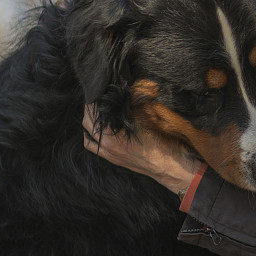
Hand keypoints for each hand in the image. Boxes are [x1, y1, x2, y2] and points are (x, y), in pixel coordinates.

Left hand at [82, 104, 202, 194]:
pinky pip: (94, 147)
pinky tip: (101, 130)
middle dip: (89, 109)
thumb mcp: (147, 118)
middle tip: (96, 98)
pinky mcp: (113, 159)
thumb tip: (123, 96)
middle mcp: (106, 145)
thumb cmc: (161, 142)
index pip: (95, 112)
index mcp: (112, 135)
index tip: (99, 90)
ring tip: (96, 113)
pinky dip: (93, 137)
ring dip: (89, 124)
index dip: (95, 99)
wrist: (169, 166)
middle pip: (87, 122)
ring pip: (87, 137)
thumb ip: (131, 107)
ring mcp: (108, 154)